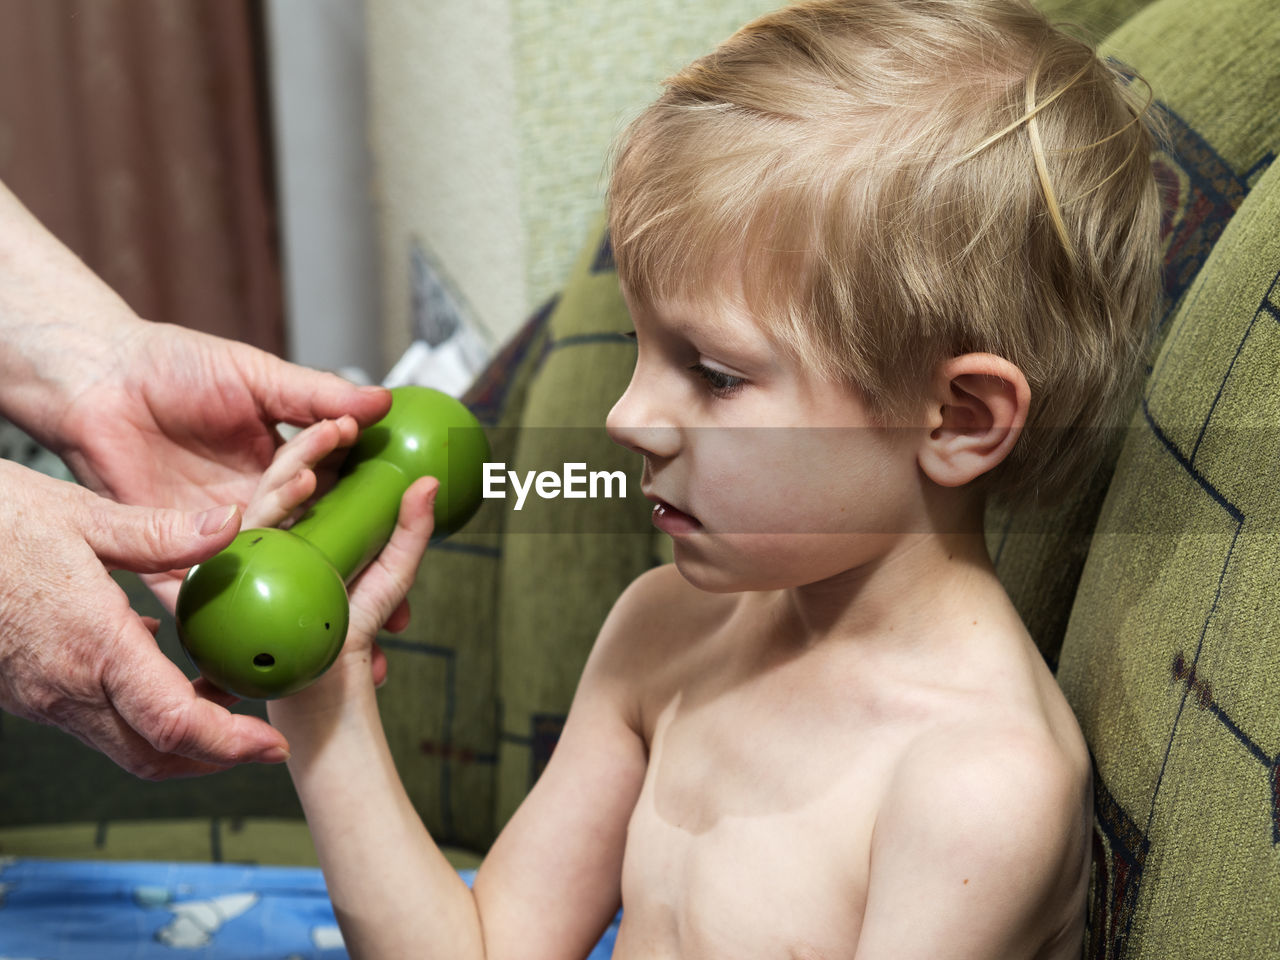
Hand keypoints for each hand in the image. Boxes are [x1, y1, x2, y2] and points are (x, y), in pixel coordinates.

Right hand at [0, 458, 289, 778]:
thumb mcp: (81, 514)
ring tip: (224, 698)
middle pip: (153, 755)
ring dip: (179, 737)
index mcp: (93, 646)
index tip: (272, 746)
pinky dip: (140, 713)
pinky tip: (163, 666)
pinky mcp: (26, 691)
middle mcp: (65, 687)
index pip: (174, 725)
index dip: (231, 746)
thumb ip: (162, 533)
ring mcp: (41, 696)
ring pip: (123, 744)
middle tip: (261, 739)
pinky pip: (93, 719)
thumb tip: (232, 525)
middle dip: (215, 758)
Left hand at [45, 321, 390, 608]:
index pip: (340, 497)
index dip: (376, 520)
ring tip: (338, 623)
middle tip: (395, 611)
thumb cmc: (173, 364)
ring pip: (269, 570)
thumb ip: (315, 394)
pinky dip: (224, 619)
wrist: (96, 378)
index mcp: (283, 466)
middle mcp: (256, 505)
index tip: (415, 543)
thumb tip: (382, 403)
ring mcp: (216, 533)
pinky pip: (199, 594)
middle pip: (313, 546)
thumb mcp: (256, 375)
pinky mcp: (170, 553)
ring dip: (303, 598)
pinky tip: (256, 646)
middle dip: (353, 578)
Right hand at [247, 419, 437, 695]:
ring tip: (321, 450)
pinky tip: (297, 487)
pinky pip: (245, 542)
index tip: (353, 420)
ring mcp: (249, 560)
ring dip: (290, 473)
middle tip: (341, 424)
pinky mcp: (229, 584)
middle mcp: (273, 540)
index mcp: (304, 528)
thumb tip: (432, 482)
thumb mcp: (391, 578)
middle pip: (283, 482)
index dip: (328, 445)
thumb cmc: (353, 637)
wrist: (325, 702)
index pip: (310, 475)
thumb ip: (409, 533)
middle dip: (308, 452)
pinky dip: (272, 510)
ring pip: (263, 503)